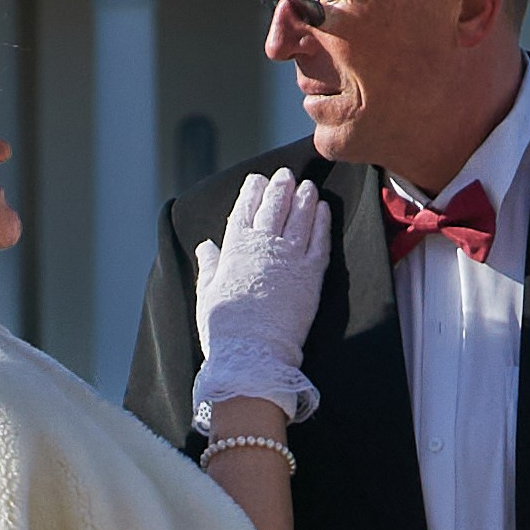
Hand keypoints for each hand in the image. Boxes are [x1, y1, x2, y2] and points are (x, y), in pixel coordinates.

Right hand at [193, 169, 330, 427]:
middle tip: (286, 174)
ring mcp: (289, 258)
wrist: (252, 355)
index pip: (244, 210)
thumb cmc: (224, 329)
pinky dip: (321, 221)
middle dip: (280, 187)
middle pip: (274, 206)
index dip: (252, 192)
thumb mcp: (207, 293)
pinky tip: (323, 209)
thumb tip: (206, 245)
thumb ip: (209, 265)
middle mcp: (263, 246)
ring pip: (299, 217)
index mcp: (235, 248)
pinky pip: (319, 240)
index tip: (257, 180)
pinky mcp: (311, 275)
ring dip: (303, 198)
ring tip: (307, 186)